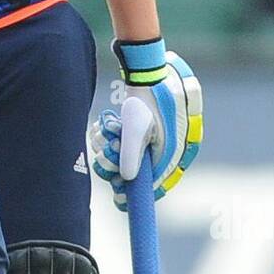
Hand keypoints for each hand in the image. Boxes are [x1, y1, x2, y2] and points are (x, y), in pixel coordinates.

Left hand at [89, 38, 202, 210]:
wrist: (149, 71)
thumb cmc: (146, 98)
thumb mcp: (136, 126)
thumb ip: (131, 154)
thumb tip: (126, 179)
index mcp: (174, 153)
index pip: (156, 183)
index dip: (137, 194)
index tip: (118, 201)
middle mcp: (169, 150)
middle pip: (140, 172)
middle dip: (116, 164)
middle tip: (102, 155)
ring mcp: (158, 141)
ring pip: (130, 158)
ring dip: (110, 150)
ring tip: (99, 134)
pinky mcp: (146, 131)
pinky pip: (128, 145)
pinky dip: (114, 140)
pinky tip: (101, 129)